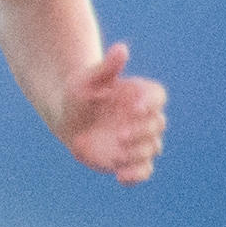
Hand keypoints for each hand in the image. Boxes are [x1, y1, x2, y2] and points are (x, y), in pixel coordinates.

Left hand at [48, 37, 167, 183]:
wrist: (67, 118)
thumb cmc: (78, 94)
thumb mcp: (87, 79)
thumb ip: (107, 67)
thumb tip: (122, 49)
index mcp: (139, 94)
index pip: (158, 97)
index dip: (150, 103)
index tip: (133, 108)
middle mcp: (144, 118)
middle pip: (158, 124)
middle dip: (142, 131)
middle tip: (120, 135)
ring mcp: (139, 140)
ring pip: (152, 148)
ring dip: (138, 152)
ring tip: (117, 153)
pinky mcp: (130, 160)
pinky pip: (143, 171)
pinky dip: (137, 175)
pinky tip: (121, 176)